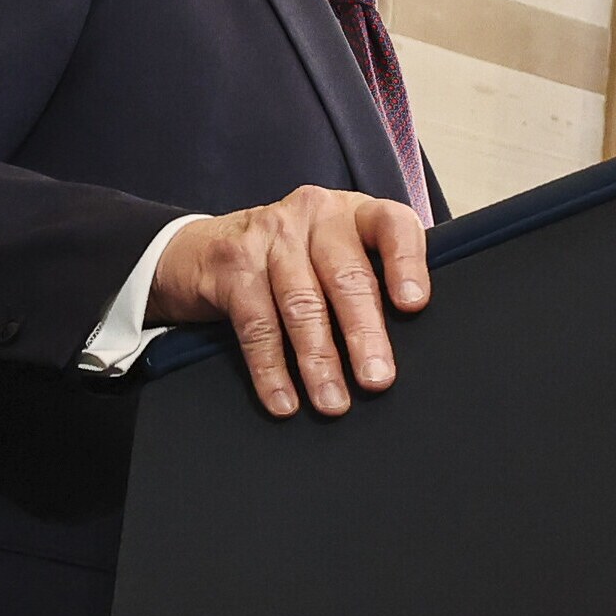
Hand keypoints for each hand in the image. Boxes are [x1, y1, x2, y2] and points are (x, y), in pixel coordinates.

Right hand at [151, 189, 429, 420]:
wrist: (201, 249)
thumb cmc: (292, 260)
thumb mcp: (336, 255)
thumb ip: (372, 282)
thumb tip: (412, 346)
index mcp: (353, 213)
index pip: (391, 226)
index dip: (406, 263)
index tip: (413, 305)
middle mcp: (314, 215)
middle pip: (346, 276)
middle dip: (363, 334)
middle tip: (377, 379)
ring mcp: (270, 235)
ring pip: (302, 303)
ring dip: (319, 360)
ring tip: (333, 402)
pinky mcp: (233, 263)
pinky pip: (257, 323)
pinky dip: (271, 368)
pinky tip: (285, 399)